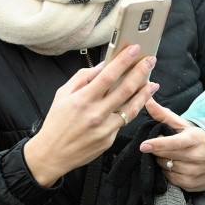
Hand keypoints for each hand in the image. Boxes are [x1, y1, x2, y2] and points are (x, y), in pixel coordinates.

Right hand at [24, 44, 158, 186]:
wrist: (52, 154)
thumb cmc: (56, 122)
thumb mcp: (62, 94)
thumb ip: (82, 78)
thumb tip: (102, 67)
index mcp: (83, 99)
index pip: (108, 75)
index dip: (123, 61)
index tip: (134, 50)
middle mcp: (96, 114)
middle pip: (125, 89)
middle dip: (141, 72)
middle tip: (150, 61)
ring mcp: (105, 129)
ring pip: (131, 108)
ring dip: (144, 94)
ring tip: (152, 84)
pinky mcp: (109, 140)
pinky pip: (122, 122)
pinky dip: (130, 110)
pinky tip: (137, 102)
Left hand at [140, 97, 204, 191]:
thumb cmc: (200, 139)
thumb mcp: (185, 126)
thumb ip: (164, 115)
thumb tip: (147, 101)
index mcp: (194, 139)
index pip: (174, 143)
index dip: (158, 144)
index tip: (144, 145)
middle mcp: (195, 157)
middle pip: (164, 155)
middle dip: (157, 149)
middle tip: (163, 145)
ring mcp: (193, 173)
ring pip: (164, 167)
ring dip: (163, 161)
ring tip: (174, 156)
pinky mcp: (191, 185)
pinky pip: (169, 178)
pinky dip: (168, 171)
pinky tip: (177, 165)